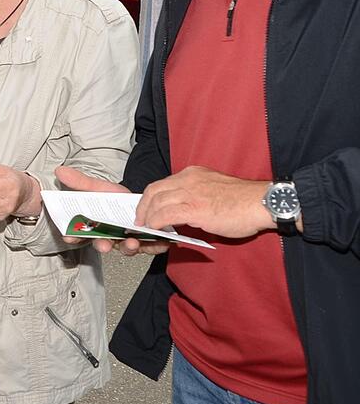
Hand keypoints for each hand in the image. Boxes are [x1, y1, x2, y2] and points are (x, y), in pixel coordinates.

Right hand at [54, 165, 167, 255]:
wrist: (142, 201)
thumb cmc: (117, 198)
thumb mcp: (98, 187)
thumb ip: (80, 182)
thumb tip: (60, 170)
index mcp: (94, 225)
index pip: (79, 234)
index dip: (72, 236)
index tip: (68, 237)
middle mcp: (109, 236)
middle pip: (101, 244)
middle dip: (102, 246)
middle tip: (103, 245)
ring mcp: (126, 240)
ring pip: (124, 249)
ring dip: (127, 248)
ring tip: (131, 242)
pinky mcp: (145, 243)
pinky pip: (149, 248)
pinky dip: (153, 246)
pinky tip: (156, 241)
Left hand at [136, 165, 272, 238]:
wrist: (262, 202)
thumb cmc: (244, 200)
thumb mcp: (214, 189)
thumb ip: (197, 195)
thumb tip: (184, 211)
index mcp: (193, 173)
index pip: (162, 183)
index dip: (150, 197)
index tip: (147, 208)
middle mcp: (188, 179)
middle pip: (154, 191)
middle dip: (143, 206)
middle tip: (140, 219)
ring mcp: (190, 192)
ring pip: (157, 202)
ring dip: (147, 216)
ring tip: (146, 227)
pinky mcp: (194, 208)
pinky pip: (166, 215)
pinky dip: (156, 222)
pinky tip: (154, 229)